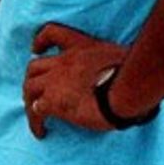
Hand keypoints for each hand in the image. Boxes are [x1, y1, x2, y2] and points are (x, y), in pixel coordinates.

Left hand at [22, 23, 126, 137]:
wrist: (128, 89)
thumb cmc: (134, 73)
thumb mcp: (120, 55)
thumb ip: (112, 60)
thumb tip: (122, 72)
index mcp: (79, 47)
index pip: (52, 32)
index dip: (41, 40)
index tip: (36, 49)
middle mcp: (62, 61)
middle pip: (34, 67)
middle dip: (32, 79)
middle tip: (37, 94)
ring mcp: (55, 81)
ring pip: (29, 88)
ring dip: (30, 101)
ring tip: (36, 116)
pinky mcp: (54, 102)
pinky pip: (36, 111)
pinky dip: (35, 121)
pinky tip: (41, 132)